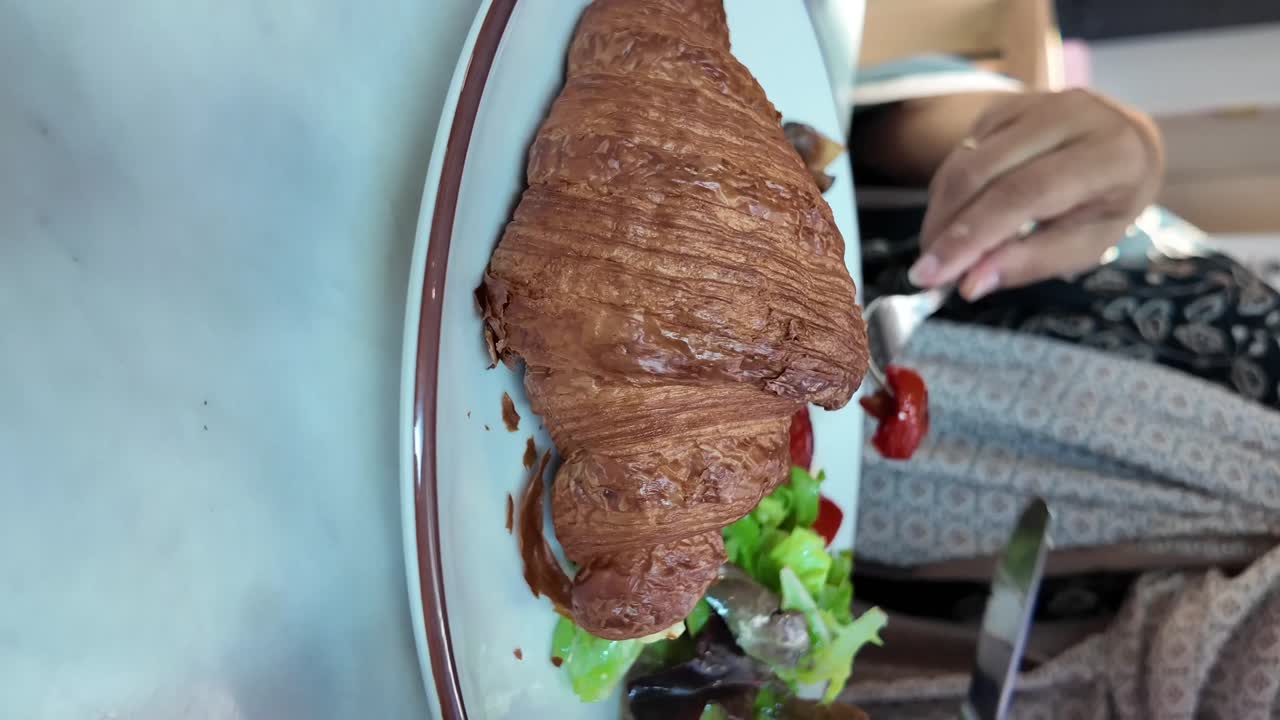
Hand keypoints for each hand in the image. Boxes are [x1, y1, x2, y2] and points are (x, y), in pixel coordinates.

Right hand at [909, 89, 1163, 299]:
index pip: (1024, 193)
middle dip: (945, 228)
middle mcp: (1071, 115)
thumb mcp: (1089, 244)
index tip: (932, 276)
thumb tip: (969, 284)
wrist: (1124, 142)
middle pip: (983, 173)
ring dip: (940, 213)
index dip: (972, 236)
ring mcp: (1033, 102)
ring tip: (937, 252)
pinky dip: (947, 192)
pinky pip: (961, 151)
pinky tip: (952, 219)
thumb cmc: (1109, 202)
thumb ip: (1032, 262)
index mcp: (1108, 154)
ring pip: (965, 160)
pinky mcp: (1006, 104)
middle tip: (925, 272)